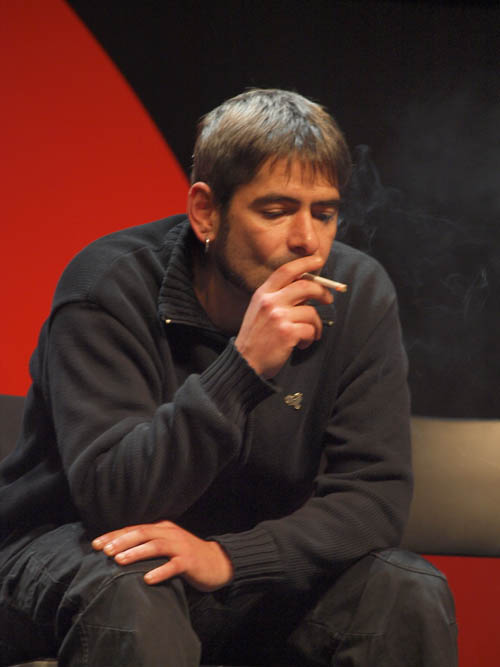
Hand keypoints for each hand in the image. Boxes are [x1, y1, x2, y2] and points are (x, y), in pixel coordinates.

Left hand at [92, 521, 233, 590]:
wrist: (217, 561)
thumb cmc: (186, 555)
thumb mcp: (166, 545)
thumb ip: (148, 545)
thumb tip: (118, 552)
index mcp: (162, 528)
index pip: (134, 529)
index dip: (114, 535)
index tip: (95, 544)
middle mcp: (170, 534)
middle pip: (142, 533)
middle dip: (122, 541)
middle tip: (104, 551)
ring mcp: (180, 547)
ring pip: (156, 546)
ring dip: (136, 552)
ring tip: (119, 561)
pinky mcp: (189, 561)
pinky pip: (173, 565)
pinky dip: (160, 571)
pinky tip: (147, 579)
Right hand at [235, 255, 333, 377]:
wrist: (245, 363)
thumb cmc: (256, 338)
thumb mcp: (259, 311)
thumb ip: (277, 298)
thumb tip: (305, 289)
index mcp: (263, 294)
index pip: (286, 270)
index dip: (305, 262)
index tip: (318, 260)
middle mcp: (270, 302)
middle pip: (306, 286)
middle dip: (322, 292)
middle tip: (328, 299)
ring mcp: (278, 317)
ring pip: (311, 312)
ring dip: (316, 325)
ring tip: (310, 334)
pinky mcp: (287, 333)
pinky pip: (310, 330)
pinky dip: (310, 338)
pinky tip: (301, 344)